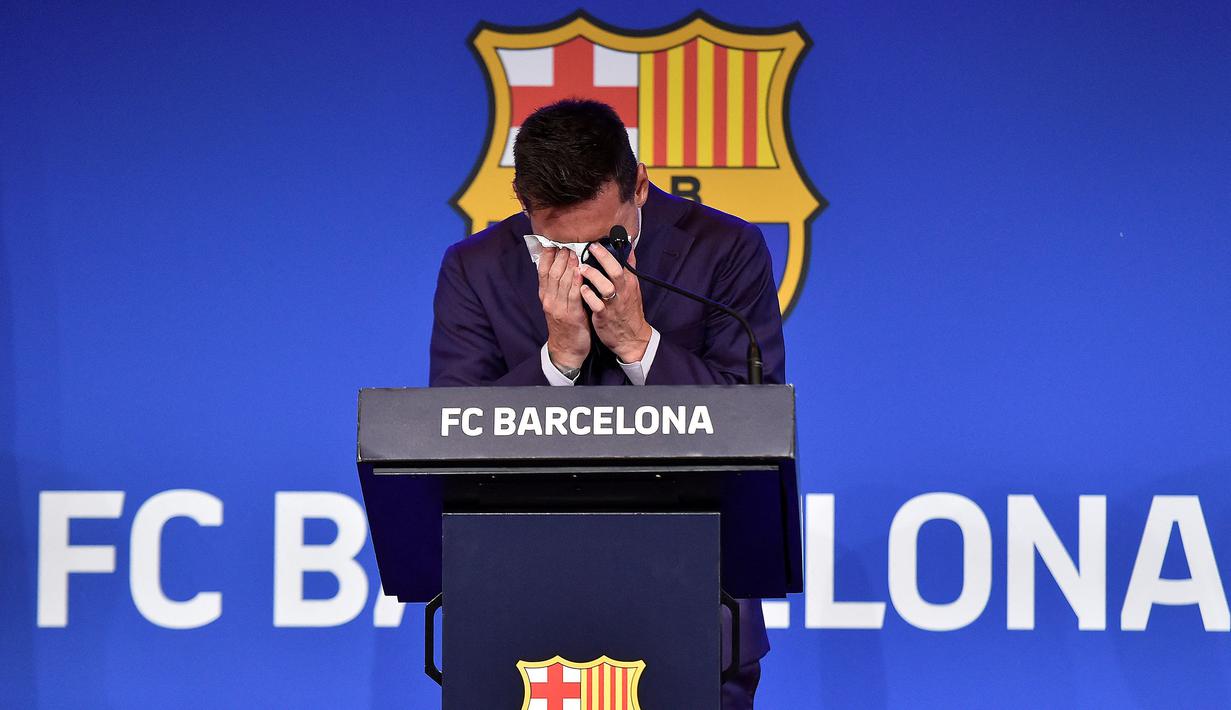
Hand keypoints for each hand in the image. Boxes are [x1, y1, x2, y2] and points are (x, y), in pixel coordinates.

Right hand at [537, 247, 589, 368]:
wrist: (566, 349)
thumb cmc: (565, 324)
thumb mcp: (556, 303)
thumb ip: (559, 285)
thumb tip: (564, 264)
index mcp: (545, 295)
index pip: (543, 270)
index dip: (548, 255)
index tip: (554, 241)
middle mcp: (549, 299)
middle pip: (553, 272)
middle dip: (560, 256)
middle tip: (568, 241)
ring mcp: (559, 308)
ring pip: (562, 281)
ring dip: (569, 265)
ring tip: (575, 251)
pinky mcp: (571, 316)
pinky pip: (574, 296)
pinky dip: (576, 282)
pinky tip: (581, 271)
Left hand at [579, 246, 651, 362]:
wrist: (632, 338)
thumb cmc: (628, 310)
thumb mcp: (632, 288)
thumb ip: (629, 268)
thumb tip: (628, 248)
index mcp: (629, 282)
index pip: (625, 261)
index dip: (615, 248)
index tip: (604, 237)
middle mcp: (623, 291)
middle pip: (616, 270)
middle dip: (603, 257)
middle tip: (591, 246)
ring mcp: (614, 303)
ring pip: (606, 287)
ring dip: (593, 276)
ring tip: (581, 268)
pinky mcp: (605, 316)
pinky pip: (597, 305)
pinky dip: (589, 296)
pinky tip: (581, 290)